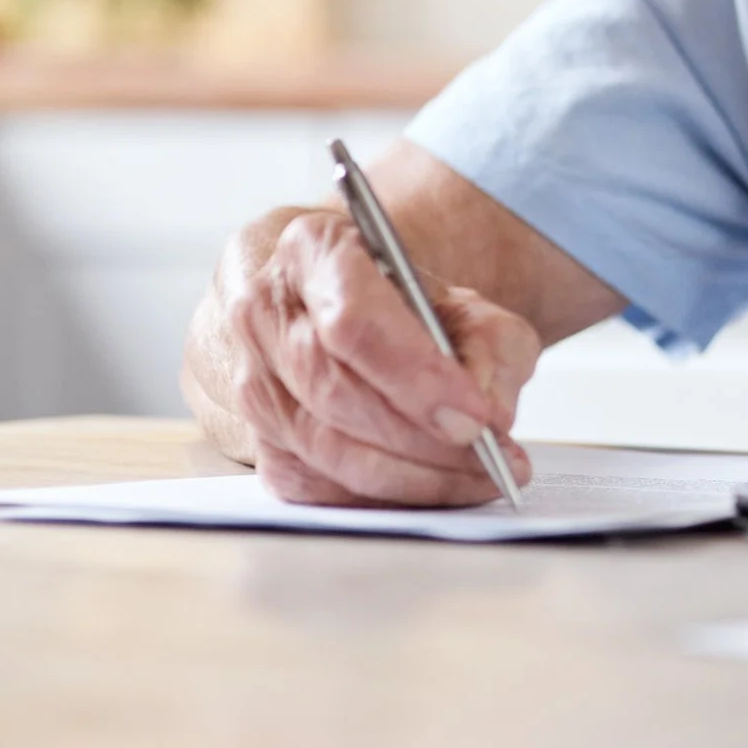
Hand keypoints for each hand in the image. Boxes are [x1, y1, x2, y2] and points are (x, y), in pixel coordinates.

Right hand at [183, 209, 540, 505]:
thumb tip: (489, 416)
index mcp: (314, 250)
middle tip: (491, 454)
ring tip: (482, 475)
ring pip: (323, 448)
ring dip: (412, 475)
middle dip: (421, 436)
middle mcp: (265, 312)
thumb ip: (494, 350)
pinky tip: (437, 487)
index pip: (352, 320)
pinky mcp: (262, 441)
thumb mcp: (477, 306)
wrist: (381, 316)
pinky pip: (316, 487)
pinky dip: (383, 497)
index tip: (476, 416)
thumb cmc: (422, 309)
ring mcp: (254, 382)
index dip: (414, 375)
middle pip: (333, 391)